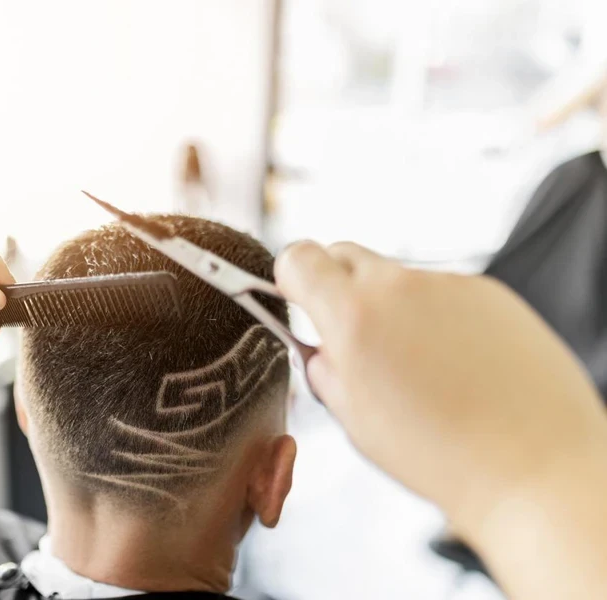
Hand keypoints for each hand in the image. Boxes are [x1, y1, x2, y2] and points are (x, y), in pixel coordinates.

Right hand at [275, 241, 606, 597]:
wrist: (533, 466)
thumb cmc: (440, 455)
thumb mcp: (354, 418)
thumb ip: (326, 368)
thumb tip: (322, 347)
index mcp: (354, 315)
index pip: (299, 256)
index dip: (291, 276)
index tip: (297, 296)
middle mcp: (400, 286)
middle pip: (346, 254)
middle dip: (337, 286)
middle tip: (353, 336)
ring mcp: (449, 285)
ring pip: (398, 279)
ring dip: (393, 307)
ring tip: (420, 367)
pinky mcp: (490, 292)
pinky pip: (444, 292)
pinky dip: (438, 317)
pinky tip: (457, 364)